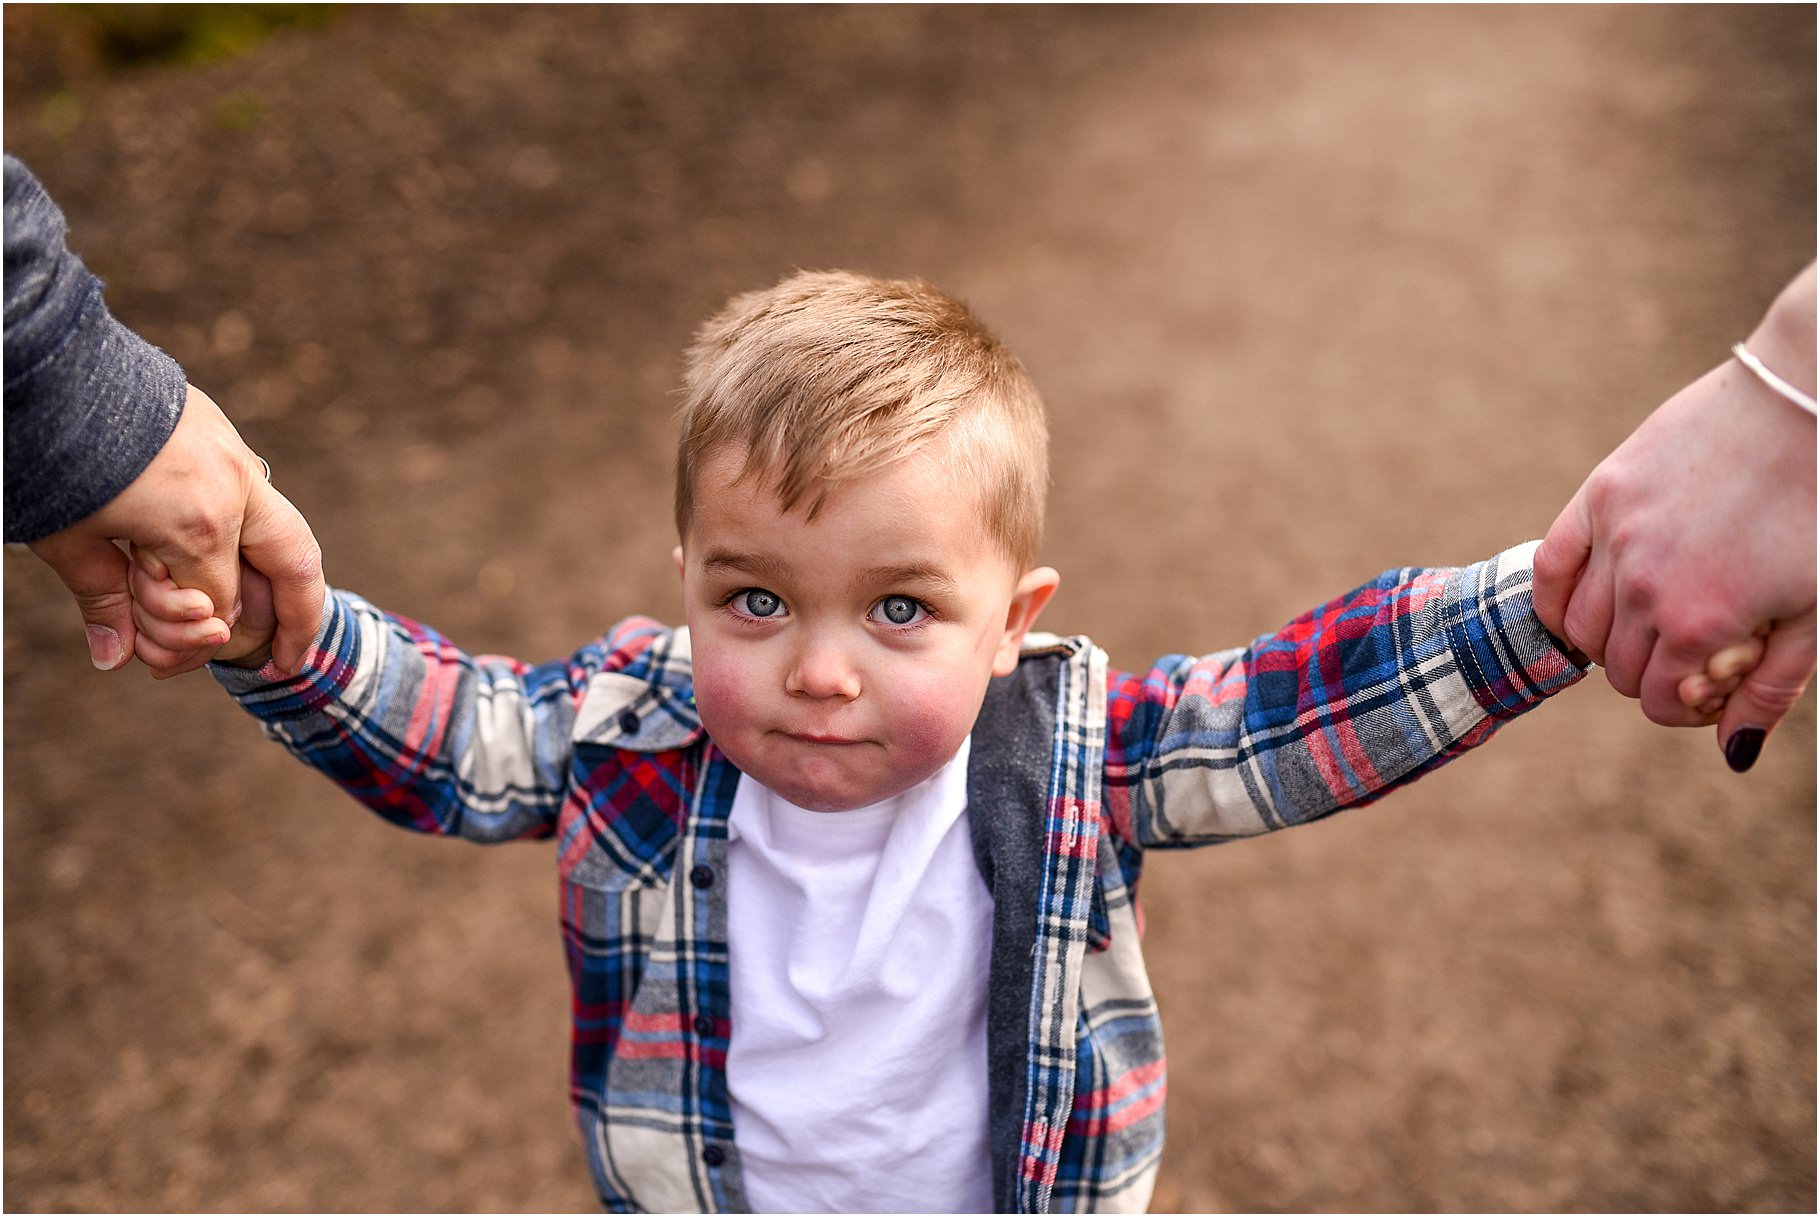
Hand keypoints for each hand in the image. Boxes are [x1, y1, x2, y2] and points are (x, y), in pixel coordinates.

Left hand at [25, 383, 323, 675]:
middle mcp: (234, 488)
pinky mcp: (215, 428)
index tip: (160, 665)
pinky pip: (250, 491)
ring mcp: (231, 453)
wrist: (45, 361)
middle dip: (298, 618)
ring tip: (257, 607)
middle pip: (293, 564)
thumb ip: (103, 598)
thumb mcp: (68, 537)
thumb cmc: (50, 454)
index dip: (188, 641)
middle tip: (290, 657)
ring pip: (280, 526)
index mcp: (199, 524)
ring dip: (271, 573)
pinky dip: (243, 529)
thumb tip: (113, 657)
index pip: (217, 606)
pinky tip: (228, 550)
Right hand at [1534, 265, 1816, 768]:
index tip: (1712, 689)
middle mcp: (1643, 587)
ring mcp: (1615, 539)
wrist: (1807, 400)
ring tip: (1649, 623)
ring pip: (1581, 628)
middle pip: (1619, 670)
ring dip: (1609, 642)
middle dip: (1654, 676)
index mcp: (1699, 623)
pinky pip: (1550, 569)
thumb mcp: (1816, 612)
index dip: (1688, 709)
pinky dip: (1557, 601)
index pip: (1660, 703)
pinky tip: (1582, 607)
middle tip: (1691, 653)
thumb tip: (1732, 751)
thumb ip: (1770, 686)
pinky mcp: (1599, 495)